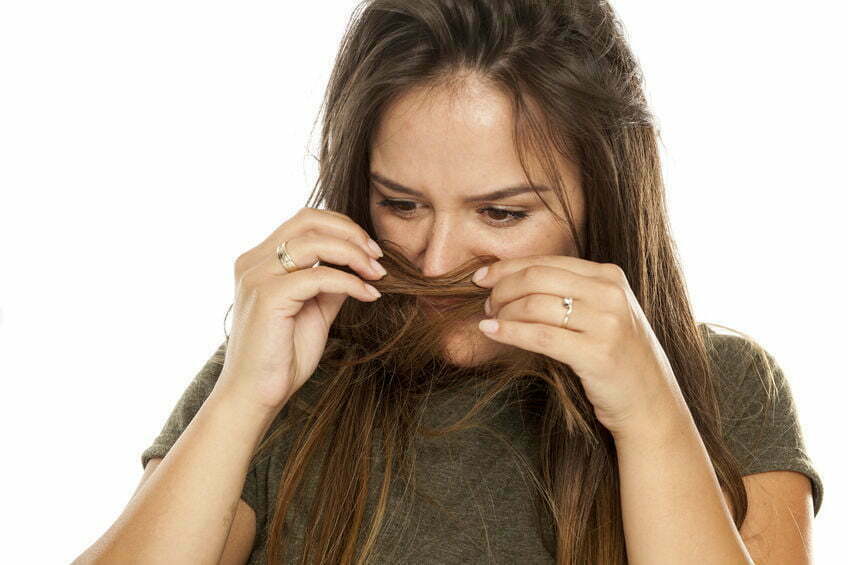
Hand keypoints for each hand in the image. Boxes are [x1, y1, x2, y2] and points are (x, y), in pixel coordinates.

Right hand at [216, 208, 385, 413]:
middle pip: (308, 219)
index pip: (304, 220)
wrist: (256, 396)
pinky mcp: (267, 297)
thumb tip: (358, 263)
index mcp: (260, 260)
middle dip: (351, 232)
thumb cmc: (282, 357)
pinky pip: (318, 276)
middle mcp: (253, 262)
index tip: (372, 251)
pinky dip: (350, 281)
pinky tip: (368, 294)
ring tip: (377, 274)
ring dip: (354, 254)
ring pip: (314, 242)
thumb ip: (330, 284)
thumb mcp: (314, 311)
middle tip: (378, 256)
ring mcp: (257, 277)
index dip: (343, 227)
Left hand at [471, 255, 686, 439]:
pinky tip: (491, 332)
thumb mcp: (603, 312)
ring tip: (490, 320)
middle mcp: (610, 294)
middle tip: (487, 303)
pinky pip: (540, 336)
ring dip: (503, 312)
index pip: (547, 261)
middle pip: (537, 278)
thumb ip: (571, 291)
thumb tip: (514, 279)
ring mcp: (606, 323)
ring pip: (535, 305)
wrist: (650, 403)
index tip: (481, 277)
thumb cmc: (617, 357)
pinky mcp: (597, 354)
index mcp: (609, 276)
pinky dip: (509, 332)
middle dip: (502, 288)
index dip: (507, 267)